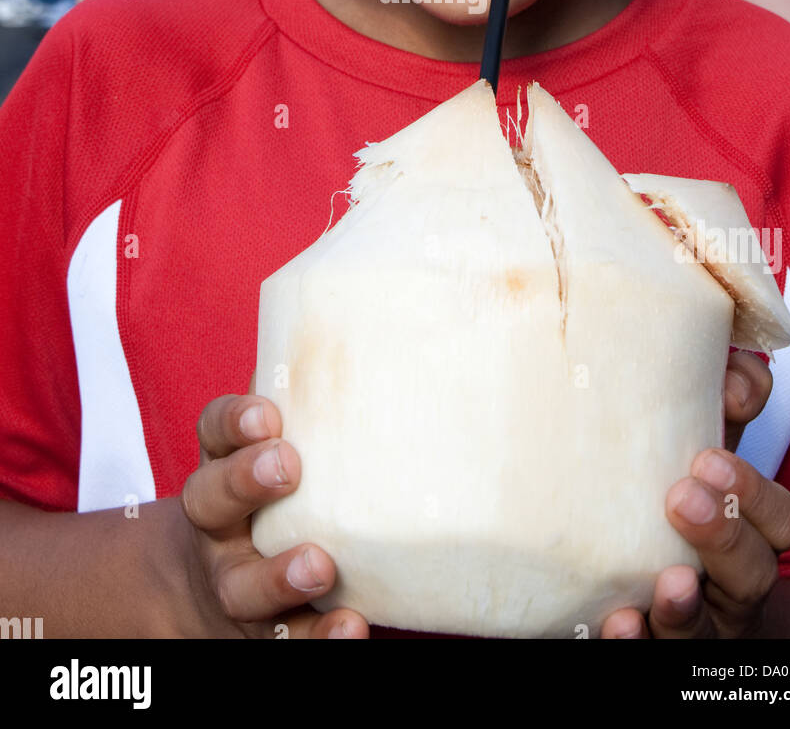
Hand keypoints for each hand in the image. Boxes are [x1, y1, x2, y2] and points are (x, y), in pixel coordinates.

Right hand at [178, 392, 369, 638]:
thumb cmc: (271, 494)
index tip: (267, 411)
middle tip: (286, 467)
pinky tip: (351, 628)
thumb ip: (315, 405)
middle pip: (212, 501)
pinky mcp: (258, 635)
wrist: (209, 585)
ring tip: (320, 565)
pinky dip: (314, 641)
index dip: (235, 420)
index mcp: (221, 465)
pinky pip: (282, 643)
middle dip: (246, 482)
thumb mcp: (275, 445)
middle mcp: (216, 525)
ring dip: (278, 575)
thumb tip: (390, 337)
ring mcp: (232, 583)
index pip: (214, 432)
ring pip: (242, 584)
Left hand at [601, 350, 789, 638]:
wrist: (595, 564)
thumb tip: (730, 362)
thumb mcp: (677, 449)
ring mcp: (697, 621)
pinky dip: (640, 639)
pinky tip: (621, 621)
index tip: (722, 448)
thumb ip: (703, 406)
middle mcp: (729, 581)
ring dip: (690, 603)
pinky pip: (655, 653)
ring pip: (712, 625)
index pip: (779, 517)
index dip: (757, 487)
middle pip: (756, 570)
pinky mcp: (656, 644)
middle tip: (684, 494)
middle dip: (729, 534)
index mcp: (745, 530)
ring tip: (671, 580)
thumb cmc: (651, 490)